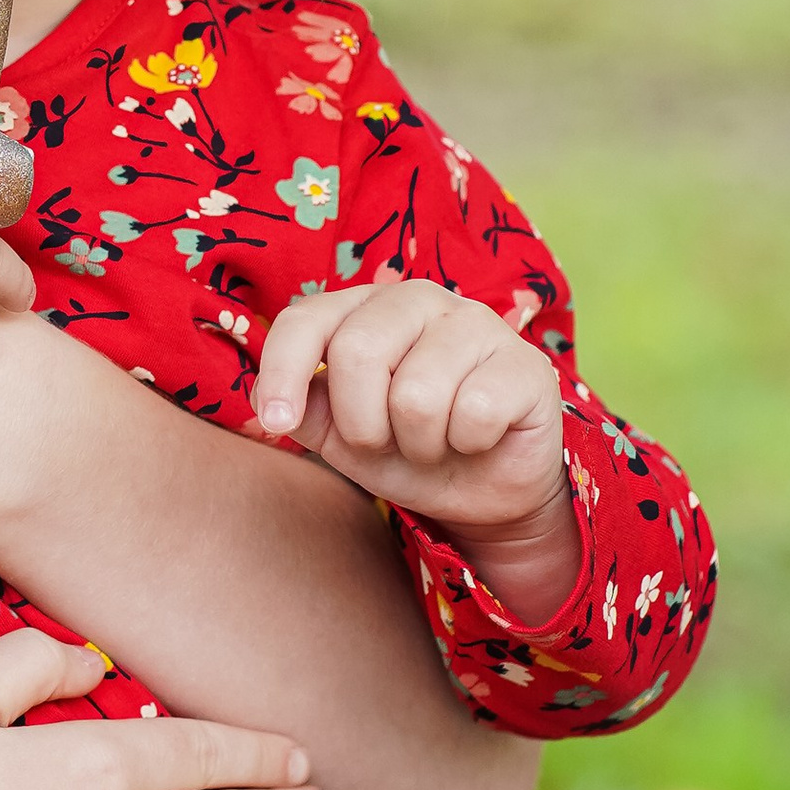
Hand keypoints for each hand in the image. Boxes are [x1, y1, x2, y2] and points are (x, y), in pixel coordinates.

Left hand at [252, 278, 578, 612]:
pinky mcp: (525, 363)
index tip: (275, 423)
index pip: (307, 319)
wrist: (485, 490)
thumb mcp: (339, 435)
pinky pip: (474, 411)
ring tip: (436, 441)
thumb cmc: (407, 450)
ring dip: (419, 442)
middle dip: (362, 423)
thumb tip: (264, 402)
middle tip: (386, 440)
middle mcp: (419, 299)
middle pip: (358, 352)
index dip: (282, 372)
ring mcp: (477, 323)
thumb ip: (301, 409)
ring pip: (416, 393)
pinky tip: (479, 437)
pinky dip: (468, 443)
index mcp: (365, 308)